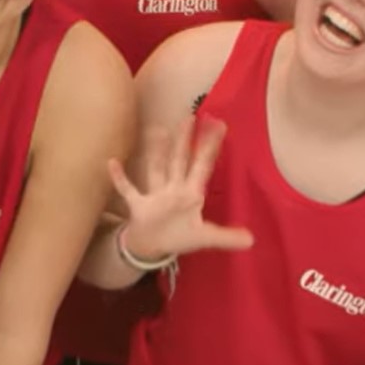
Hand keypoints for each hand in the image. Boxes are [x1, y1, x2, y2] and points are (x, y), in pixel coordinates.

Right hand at [108, 115, 253, 263]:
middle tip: (190, 117)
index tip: (219, 126)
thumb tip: (252, 240)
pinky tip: (111, 163)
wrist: (152, 247)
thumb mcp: (204, 238)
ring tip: (157, 130)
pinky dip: (119, 178)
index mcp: (191, 194)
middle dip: (184, 140)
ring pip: (157, 168)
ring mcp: (155, 194)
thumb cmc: (178, 237)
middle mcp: (174, 188)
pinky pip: (127, 189)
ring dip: (157, 152)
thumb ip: (226, 237)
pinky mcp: (138, 204)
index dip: (211, 148)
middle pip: (180, 160)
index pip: (203, 166)